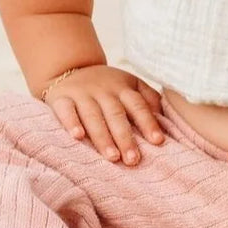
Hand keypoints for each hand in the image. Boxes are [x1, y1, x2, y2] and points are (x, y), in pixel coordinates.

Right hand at [42, 65, 165, 165]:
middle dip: (125, 138)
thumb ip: (148, 99)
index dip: (148, 123)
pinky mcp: (61, 98)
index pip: (138, 106)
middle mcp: (104, 91)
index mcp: (124, 88)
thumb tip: (167, 120)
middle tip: (133, 160)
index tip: (157, 142)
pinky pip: (65, 111)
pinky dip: (70, 123)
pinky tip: (77, 136)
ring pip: (93, 116)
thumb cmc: (107, 85)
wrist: (69, 68)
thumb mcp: (130, 84)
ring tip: (112, 157)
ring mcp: (82, 94)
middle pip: (116, 115)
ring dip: (102, 137)